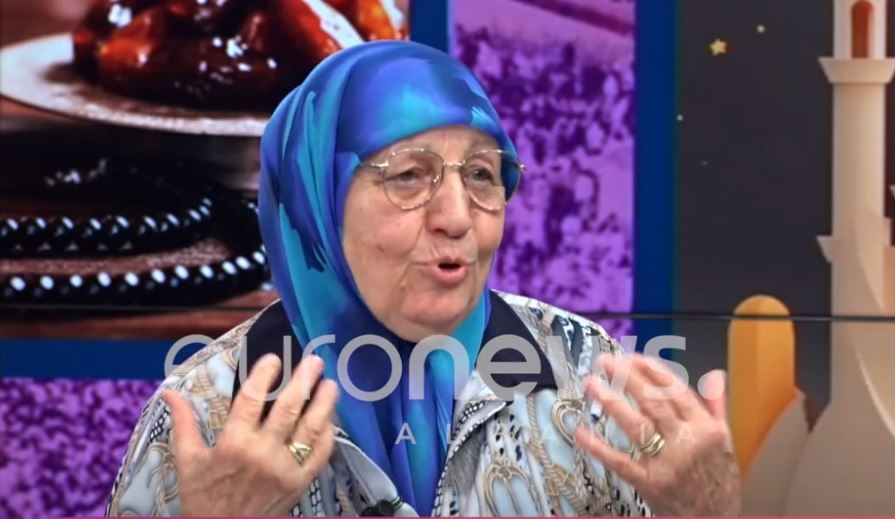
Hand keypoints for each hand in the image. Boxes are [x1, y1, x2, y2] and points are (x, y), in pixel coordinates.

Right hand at [162, 353, 338, 515]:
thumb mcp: (188, 461)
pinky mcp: (300, 484)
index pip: (250, 400)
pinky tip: (330, 419)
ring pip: (310, 430)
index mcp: (233, 444)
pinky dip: (327, 435)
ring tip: (331, 383)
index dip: (263, 376)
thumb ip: (183, 423)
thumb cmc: (203, 497)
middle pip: (287, 409)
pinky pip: (320, 455)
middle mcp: (262, 453)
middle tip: (314, 360)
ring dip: (323, 404)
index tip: (273, 358)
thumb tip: (170, 391)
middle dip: (303, 381)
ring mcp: (285, 469)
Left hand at [574, 354, 740, 515]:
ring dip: (613, 402)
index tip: (633, 357)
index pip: (677, 391)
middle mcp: (687, 442)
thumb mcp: (725, 442)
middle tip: (606, 362)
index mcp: (706, 429)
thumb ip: (716, 406)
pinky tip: (582, 432)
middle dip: (628, 378)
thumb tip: (715, 375)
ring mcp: (668, 463)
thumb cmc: (719, 481)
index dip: (653, 371)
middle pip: (654, 403)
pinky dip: (600, 447)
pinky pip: (621, 462)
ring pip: (637, 426)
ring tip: (592, 384)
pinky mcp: (650, 483)